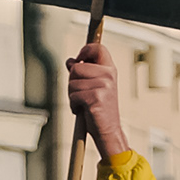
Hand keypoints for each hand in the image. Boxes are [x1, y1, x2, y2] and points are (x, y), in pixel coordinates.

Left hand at [65, 39, 128, 157]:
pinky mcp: (96, 97)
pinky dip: (73, 105)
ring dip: (72, 96)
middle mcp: (109, 75)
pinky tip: (83, 110)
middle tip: (82, 94)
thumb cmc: (99, 109)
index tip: (78, 60)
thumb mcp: (93, 87)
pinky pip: (73, 96)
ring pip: (72, 83)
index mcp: (110, 70)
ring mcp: (104, 86)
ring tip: (84, 104)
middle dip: (72, 82)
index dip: (85, 51)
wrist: (108, 131)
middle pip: (76, 68)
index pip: (97, 48)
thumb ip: (82, 73)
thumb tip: (70, 61)